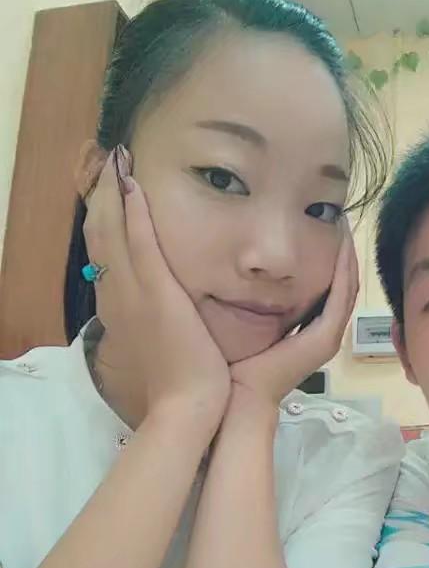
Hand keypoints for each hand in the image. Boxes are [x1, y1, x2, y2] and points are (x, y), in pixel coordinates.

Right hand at [84, 148, 230, 429]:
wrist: (189, 405)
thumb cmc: (184, 382)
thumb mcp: (164, 345)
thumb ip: (163, 322)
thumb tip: (169, 307)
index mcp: (121, 310)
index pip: (105, 257)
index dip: (103, 223)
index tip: (107, 196)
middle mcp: (119, 297)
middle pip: (100, 238)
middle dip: (102, 200)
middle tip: (106, 167)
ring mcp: (134, 294)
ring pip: (113, 233)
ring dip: (112, 194)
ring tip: (115, 162)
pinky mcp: (156, 293)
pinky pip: (139, 243)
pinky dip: (133, 212)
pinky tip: (133, 185)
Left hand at [229, 223, 358, 409]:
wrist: (229, 396)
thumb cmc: (224, 359)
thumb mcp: (236, 316)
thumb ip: (242, 292)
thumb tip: (233, 257)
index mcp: (302, 328)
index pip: (324, 286)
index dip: (328, 254)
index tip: (321, 221)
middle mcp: (319, 331)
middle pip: (340, 284)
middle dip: (342, 251)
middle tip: (340, 216)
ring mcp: (325, 337)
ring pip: (346, 287)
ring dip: (347, 255)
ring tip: (344, 223)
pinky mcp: (324, 341)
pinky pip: (341, 297)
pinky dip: (344, 270)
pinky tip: (343, 243)